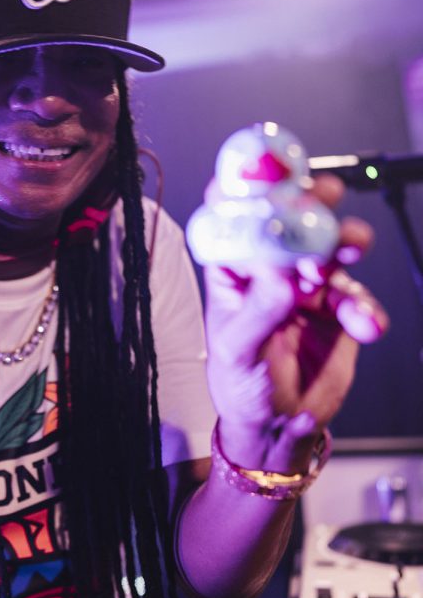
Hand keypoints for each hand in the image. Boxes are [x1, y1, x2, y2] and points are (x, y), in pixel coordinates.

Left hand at [203, 175, 387, 473]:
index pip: (235, 217)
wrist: (279, 425)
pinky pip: (357, 295)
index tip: (267, 172)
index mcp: (232, 270)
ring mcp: (306, 285)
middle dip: (309, 201)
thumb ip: (260, 309)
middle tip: (325, 196)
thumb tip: (279, 271)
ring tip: (352, 248)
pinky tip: (364, 324)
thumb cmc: (241, 384)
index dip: (249, 188)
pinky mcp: (337, 308)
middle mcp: (270, 269)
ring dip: (344, 241)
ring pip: (330, 247)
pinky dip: (364, 307)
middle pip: (291, 220)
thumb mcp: (239, 349)